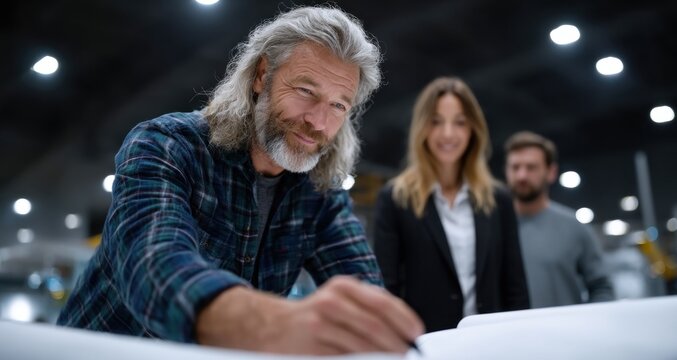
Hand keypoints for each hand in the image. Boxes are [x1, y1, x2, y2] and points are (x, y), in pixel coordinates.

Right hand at [196, 275, 423, 354]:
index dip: (404, 319)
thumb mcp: (341, 301)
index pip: (382, 302)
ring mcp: (320, 324)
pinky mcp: (311, 346)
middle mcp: (331, 301)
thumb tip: (402, 332)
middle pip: (375, 326)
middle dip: (396, 345)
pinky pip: (345, 359)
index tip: (416, 334)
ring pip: (362, 346)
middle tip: (407, 354)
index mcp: (343, 286)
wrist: (271, 325)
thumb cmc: (314, 315)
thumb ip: (368, 310)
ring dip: (382, 357)